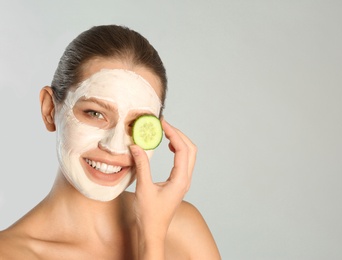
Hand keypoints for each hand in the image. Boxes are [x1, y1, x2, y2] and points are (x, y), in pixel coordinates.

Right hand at [130, 119, 196, 257]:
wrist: (153, 231)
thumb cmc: (149, 215)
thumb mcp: (143, 188)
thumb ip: (142, 166)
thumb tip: (136, 146)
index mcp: (180, 180)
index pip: (182, 150)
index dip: (174, 133)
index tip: (163, 123)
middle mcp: (185, 179)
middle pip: (191, 150)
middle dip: (179, 134)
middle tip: (164, 125)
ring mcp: (183, 181)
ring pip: (189, 155)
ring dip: (179, 141)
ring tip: (166, 132)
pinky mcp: (179, 183)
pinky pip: (183, 161)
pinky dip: (178, 150)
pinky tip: (168, 147)